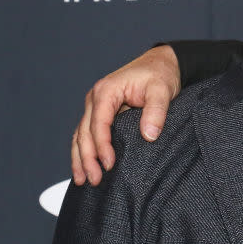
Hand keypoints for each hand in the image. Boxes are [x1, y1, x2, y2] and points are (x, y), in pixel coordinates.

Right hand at [71, 45, 180, 185]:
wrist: (161, 63)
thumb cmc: (160, 74)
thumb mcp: (162, 90)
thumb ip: (156, 112)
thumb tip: (149, 135)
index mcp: (106, 91)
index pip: (99, 123)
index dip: (102, 146)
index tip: (109, 164)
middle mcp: (96, 98)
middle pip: (84, 132)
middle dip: (87, 158)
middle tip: (94, 180)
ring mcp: (96, 105)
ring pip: (81, 135)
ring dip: (80, 158)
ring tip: (83, 180)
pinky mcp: (101, 112)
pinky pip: (88, 133)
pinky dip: (84, 150)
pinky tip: (85, 166)